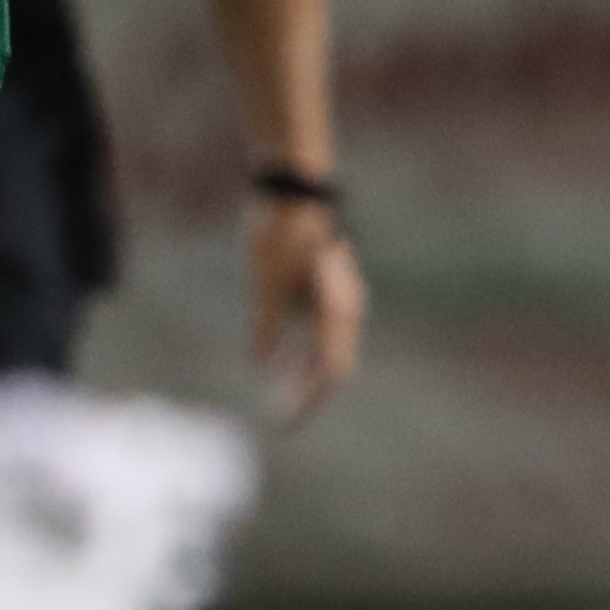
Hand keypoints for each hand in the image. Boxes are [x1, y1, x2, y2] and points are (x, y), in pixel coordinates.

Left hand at [250, 194, 365, 419]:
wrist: (296, 186)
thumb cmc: (280, 232)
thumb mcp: (264, 282)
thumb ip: (267, 326)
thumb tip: (263, 364)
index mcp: (337, 310)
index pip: (332, 371)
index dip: (310, 401)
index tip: (286, 423)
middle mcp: (347, 308)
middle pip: (333, 364)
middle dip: (306, 392)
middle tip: (279, 418)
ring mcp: (340, 297)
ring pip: (327, 347)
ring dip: (303, 372)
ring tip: (277, 393)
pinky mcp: (328, 285)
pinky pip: (320, 329)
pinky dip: (303, 347)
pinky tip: (279, 359)